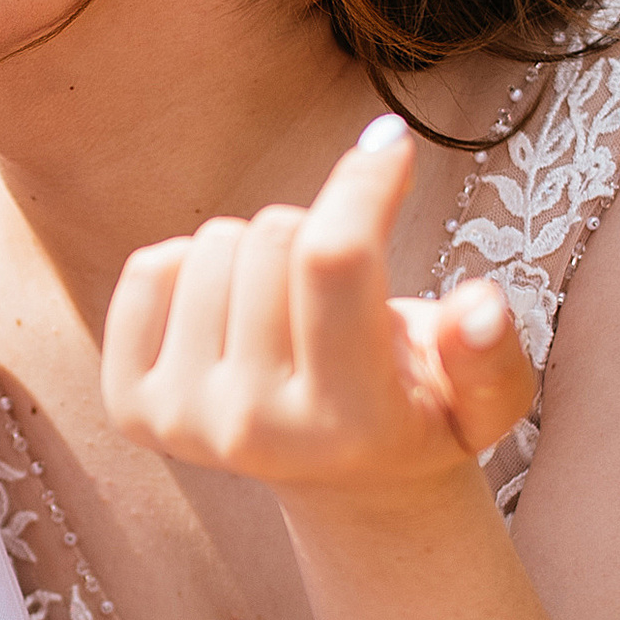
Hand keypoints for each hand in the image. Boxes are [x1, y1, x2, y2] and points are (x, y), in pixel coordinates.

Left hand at [100, 118, 536, 509]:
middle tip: (339, 288)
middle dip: (318, 231)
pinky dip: (193, 268)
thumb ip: (490, 356)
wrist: (342, 475)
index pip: (334, 260)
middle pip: (274, 234)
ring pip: (213, 244)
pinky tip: (234, 316)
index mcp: (349, 423)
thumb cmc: (423, 408)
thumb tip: (481, 307)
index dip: (363, 182)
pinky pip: (150, 268)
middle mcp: (255, 430)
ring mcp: (184, 422)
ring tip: (291, 309)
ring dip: (259, 253)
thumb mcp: (487, 397)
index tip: (390, 144)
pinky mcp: (130, 405)